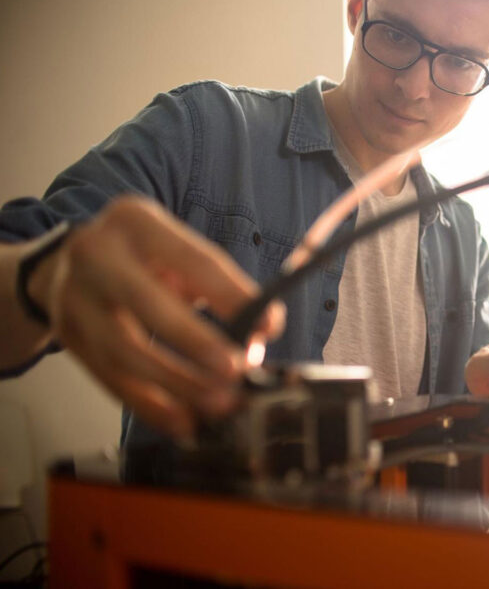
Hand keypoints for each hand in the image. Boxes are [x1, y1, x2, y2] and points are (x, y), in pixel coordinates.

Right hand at [31, 197, 283, 439]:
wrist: (65, 264)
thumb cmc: (141, 258)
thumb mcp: (176, 253)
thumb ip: (221, 287)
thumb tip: (265, 331)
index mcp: (136, 221)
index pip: (193, 259)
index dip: (232, 296)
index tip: (269, 327)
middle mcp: (98, 254)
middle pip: (148, 303)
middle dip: (196, 341)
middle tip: (236, 370)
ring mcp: (75, 298)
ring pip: (125, 350)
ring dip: (177, 383)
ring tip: (218, 403)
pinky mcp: (68, 337)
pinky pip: (110, 378)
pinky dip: (149, 405)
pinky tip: (182, 421)